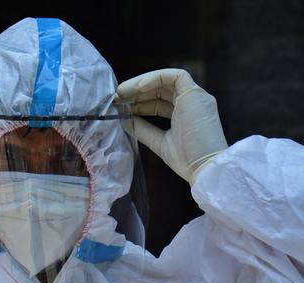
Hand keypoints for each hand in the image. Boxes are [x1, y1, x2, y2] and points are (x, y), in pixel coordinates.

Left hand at [117, 69, 227, 184]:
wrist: (204, 168)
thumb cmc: (186, 160)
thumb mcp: (158, 142)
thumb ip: (143, 129)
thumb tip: (125, 119)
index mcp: (185, 114)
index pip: (159, 102)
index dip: (139, 102)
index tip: (121, 106)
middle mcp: (191, 102)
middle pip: (160, 89)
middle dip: (136, 92)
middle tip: (117, 98)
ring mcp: (195, 97)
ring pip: (165, 80)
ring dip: (141, 84)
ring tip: (122, 93)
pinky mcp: (196, 94)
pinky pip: (175, 76)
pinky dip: (155, 78)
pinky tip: (138, 89)